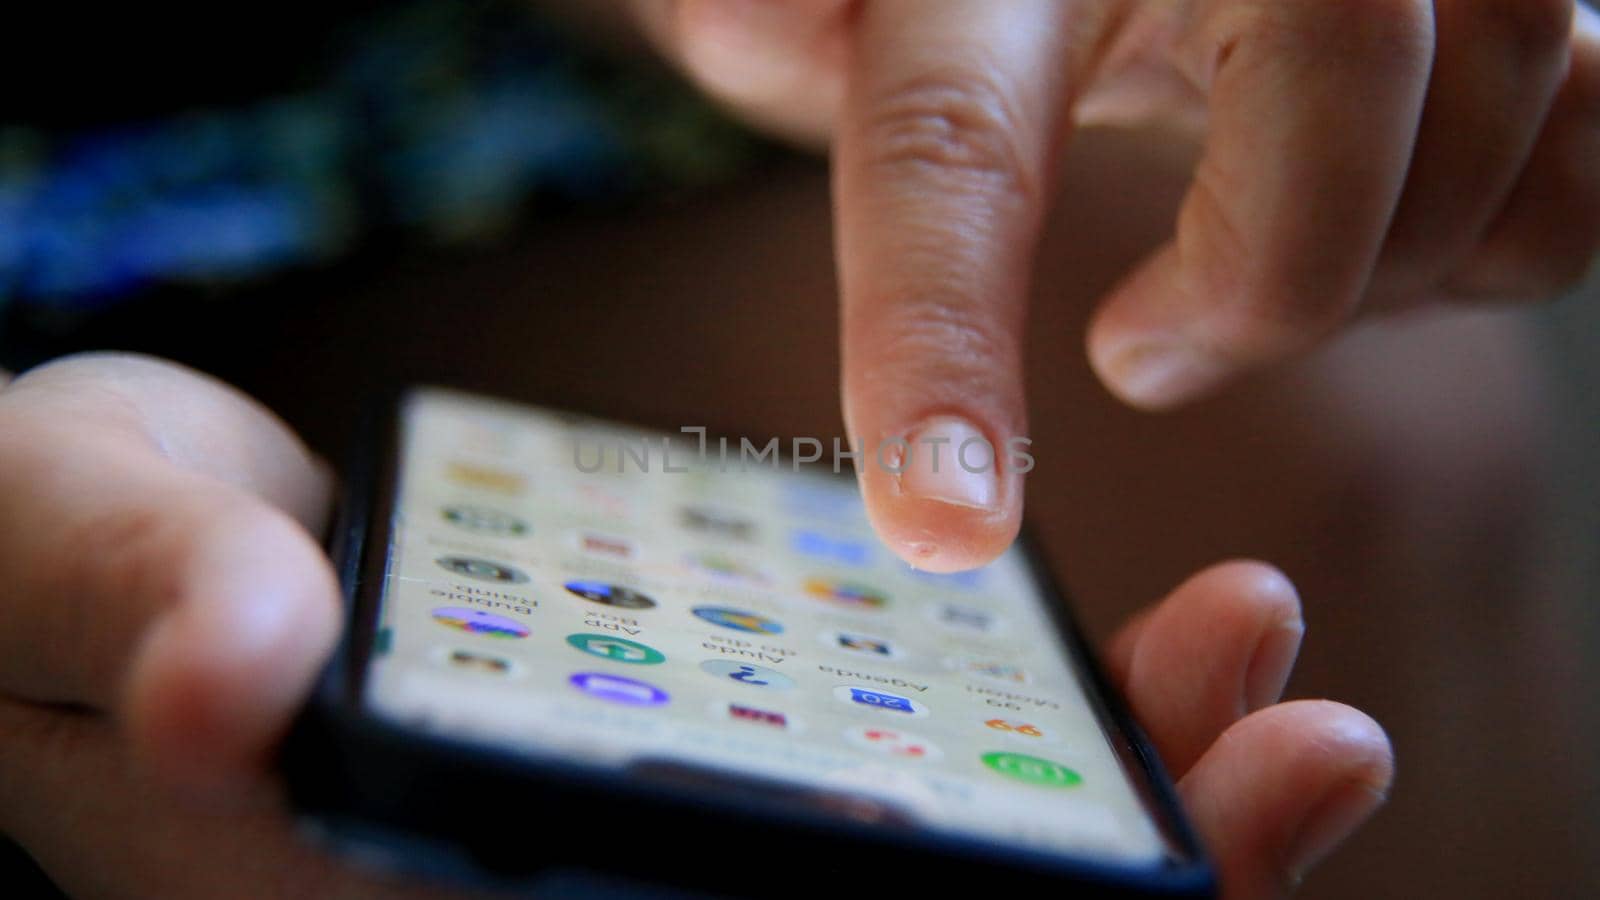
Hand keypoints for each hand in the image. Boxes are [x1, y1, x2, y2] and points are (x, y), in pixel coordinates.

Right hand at [0, 354, 1387, 897]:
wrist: (117, 539)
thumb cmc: (69, 563)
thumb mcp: (69, 554)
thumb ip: (130, 600)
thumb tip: (236, 653)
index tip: (1141, 890)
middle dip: (1093, 887)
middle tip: (1296, 758)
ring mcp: (623, 834)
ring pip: (902, 866)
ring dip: (1100, 794)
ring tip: (1259, 677)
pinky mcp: (672, 741)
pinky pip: (874, 758)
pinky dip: (1005, 713)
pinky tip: (1112, 633)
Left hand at [630, 0, 1599, 569]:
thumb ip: (778, 16)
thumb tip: (747, 17)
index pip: (957, 151)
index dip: (941, 346)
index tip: (940, 527)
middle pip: (1322, 152)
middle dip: (1249, 297)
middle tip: (1142, 344)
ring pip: (1474, 182)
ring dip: (1355, 283)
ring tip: (1245, 249)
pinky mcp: (1563, 11)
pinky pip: (1570, 194)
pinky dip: (1474, 257)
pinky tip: (1369, 221)